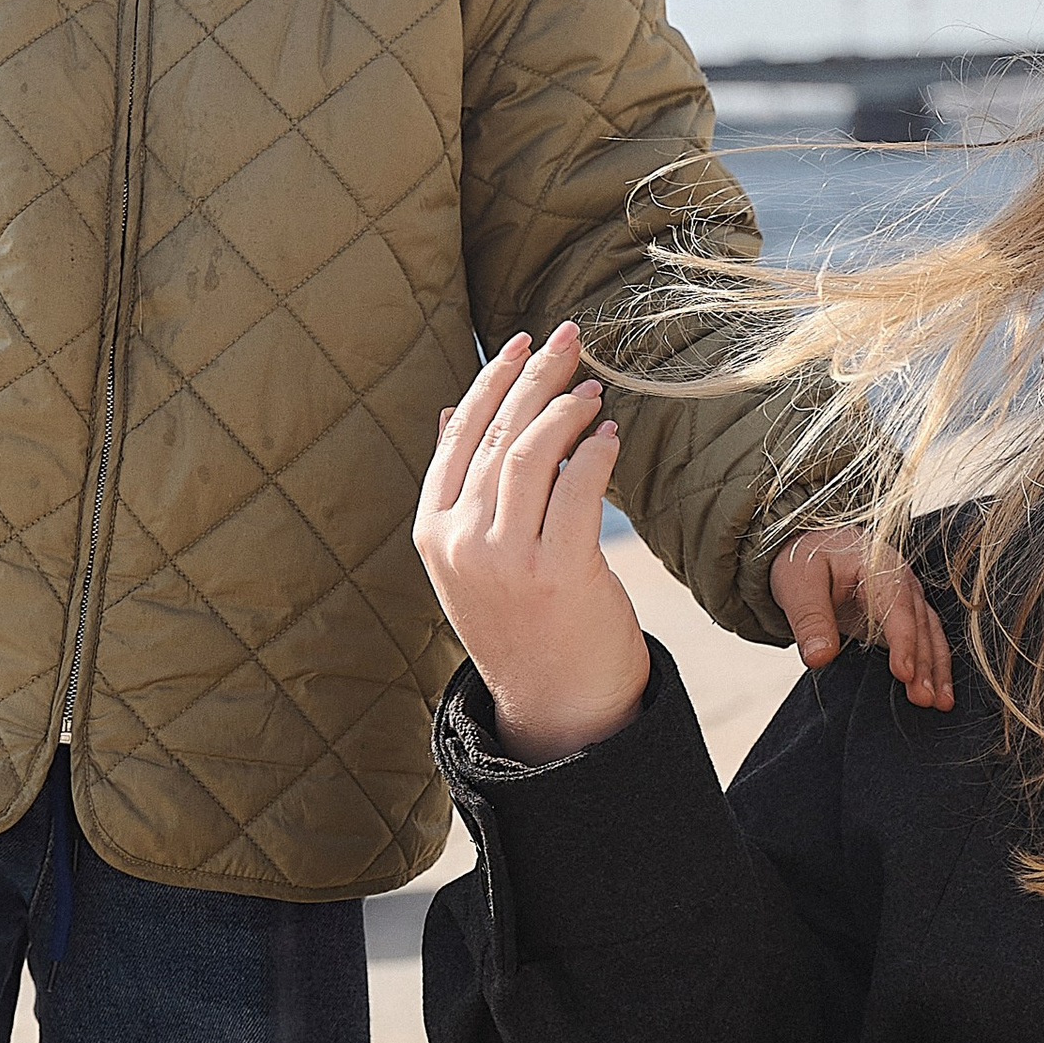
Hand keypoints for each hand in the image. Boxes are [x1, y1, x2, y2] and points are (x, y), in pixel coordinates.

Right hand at [414, 325, 649, 765]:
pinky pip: (578, 490)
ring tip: (595, 391)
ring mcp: (505, 558)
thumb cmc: (522, 621)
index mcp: (433, 531)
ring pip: (533, 454)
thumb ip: (459, 487)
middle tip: (570, 339)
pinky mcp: (557, 571)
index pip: (459, 434)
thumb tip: (449, 411)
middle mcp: (461, 541)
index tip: (524, 341)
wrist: (555, 704)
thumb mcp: (470, 558)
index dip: (492, 381)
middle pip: (499, 435)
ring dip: (568, 411)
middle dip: (536, 377)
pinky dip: (596, 454)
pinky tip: (611, 436)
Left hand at [769, 529, 954, 710]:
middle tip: (923, 699)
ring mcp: (907, 597)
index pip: (897, 606)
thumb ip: (810, 620)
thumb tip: (819, 658)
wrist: (810, 548)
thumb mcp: (798, 585)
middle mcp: (901, 579)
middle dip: (924, 663)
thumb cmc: (805, 562)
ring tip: (940, 704)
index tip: (904, 674)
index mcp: (877, 565)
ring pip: (930, 633)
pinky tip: (940, 694)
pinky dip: (935, 666)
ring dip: (936, 669)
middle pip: (920, 623)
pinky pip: (927, 640)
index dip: (903, 641)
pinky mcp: (905, 615)